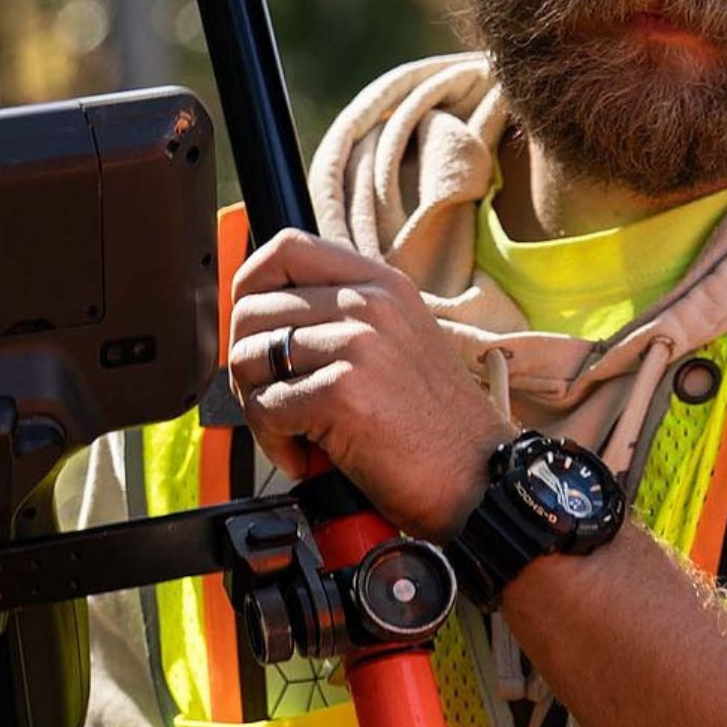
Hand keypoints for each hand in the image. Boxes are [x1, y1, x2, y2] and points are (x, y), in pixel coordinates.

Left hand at [228, 229, 514, 539]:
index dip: (250, 287)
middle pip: (252, 309)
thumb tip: (264, 321)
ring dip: (257, 407)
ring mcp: (358, 344)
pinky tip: (306, 456)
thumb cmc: (436, 425)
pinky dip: (274, 442)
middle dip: (246, 366)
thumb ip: (343, 317)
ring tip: (294, 432)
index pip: (286, 249)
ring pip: (248, 359)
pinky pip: (265, 408)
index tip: (254, 331)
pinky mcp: (342, 392)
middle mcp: (370, 304)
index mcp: (382, 285)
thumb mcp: (398, 341)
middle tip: (274, 401)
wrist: (480, 478)